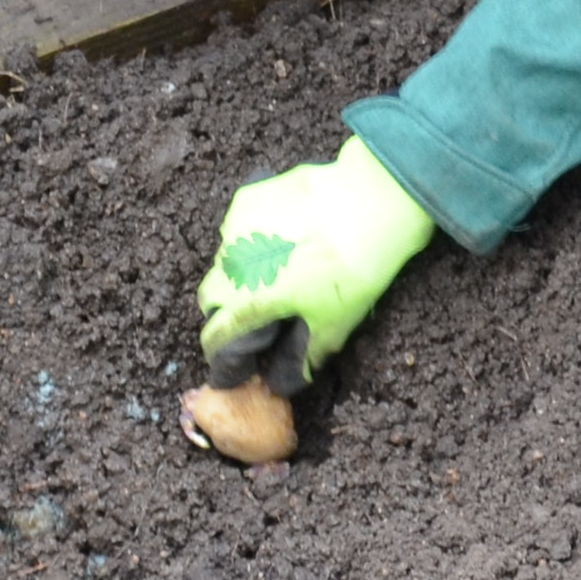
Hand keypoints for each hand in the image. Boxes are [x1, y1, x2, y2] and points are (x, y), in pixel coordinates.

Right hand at [195, 137, 436, 390]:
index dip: (222, 354)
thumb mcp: (335, 325)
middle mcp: (231, 264)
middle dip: (226, 311)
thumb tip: (289, 379)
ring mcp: (235, 228)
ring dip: (240, 272)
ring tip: (278, 268)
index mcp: (248, 301)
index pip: (214, 336)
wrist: (370, 204)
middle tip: (258, 312)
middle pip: (210, 297)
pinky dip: (251, 238)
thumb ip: (305, 358)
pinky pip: (237, 227)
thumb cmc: (355, 269)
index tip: (235, 361)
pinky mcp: (246, 199)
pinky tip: (284, 236)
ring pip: (224, 260)